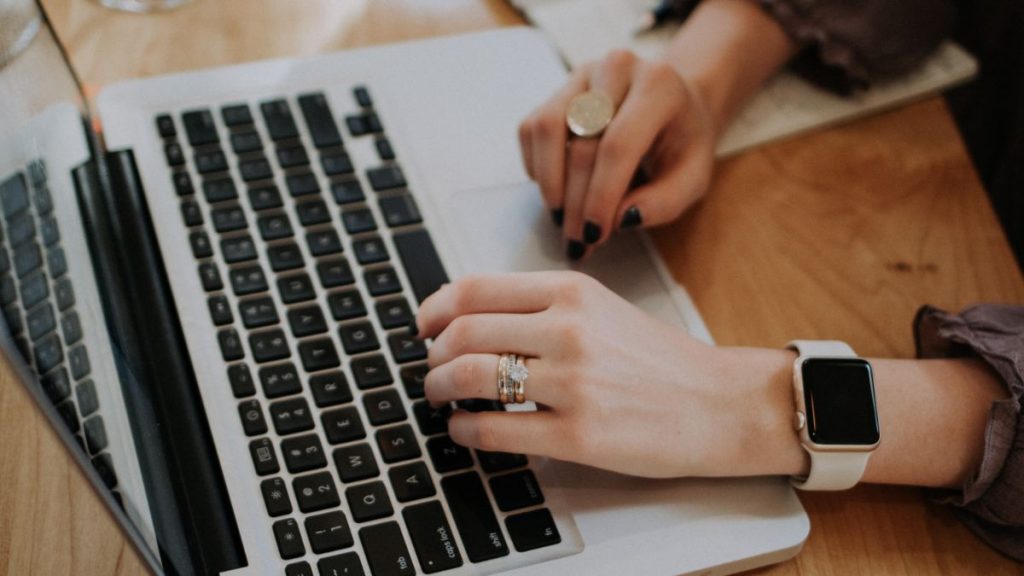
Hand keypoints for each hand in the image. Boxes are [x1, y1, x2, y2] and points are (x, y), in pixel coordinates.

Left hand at [416, 271, 802, 478]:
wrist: (720, 404)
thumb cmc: (660, 360)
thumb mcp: (602, 309)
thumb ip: (542, 307)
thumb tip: (471, 318)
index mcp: (572, 291)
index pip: (475, 288)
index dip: (434, 308)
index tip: (423, 325)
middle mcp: (569, 330)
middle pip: (463, 332)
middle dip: (432, 355)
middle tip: (430, 369)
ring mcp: (573, 383)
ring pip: (470, 377)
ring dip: (439, 389)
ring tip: (440, 398)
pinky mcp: (578, 435)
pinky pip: (494, 430)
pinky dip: (463, 431)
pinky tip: (463, 431)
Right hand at [518, 50, 715, 259]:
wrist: (674, 103)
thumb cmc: (683, 142)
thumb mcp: (693, 177)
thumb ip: (664, 202)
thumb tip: (620, 219)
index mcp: (658, 86)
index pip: (618, 144)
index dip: (601, 195)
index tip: (595, 234)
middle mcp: (617, 69)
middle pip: (582, 143)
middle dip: (576, 202)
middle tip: (578, 240)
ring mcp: (582, 75)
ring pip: (547, 129)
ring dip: (549, 183)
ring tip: (562, 217)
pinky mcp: (558, 88)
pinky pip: (531, 129)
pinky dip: (537, 166)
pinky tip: (558, 188)